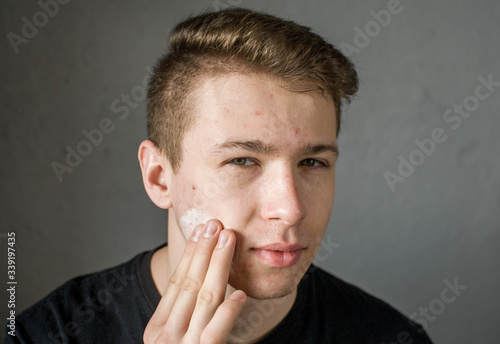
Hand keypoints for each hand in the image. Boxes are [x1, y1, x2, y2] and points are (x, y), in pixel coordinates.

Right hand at [143, 219, 246, 342]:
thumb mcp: (175, 338)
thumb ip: (184, 316)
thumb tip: (202, 277)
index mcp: (156, 328)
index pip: (176, 282)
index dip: (190, 254)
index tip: (200, 229)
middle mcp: (166, 336)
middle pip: (189, 285)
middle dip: (204, 250)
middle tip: (215, 224)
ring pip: (205, 300)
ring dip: (218, 265)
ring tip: (229, 239)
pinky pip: (214, 333)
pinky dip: (227, 312)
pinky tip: (241, 294)